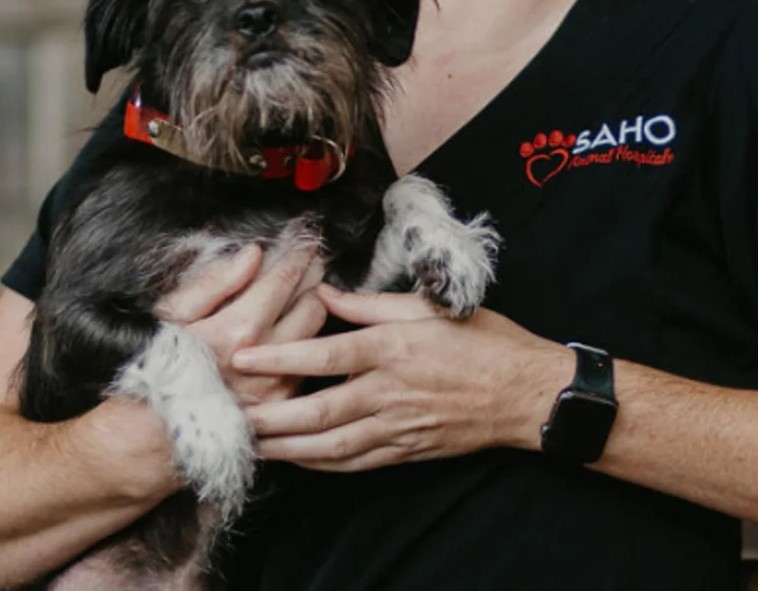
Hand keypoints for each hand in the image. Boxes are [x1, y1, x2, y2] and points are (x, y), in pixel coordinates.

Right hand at [155, 242, 328, 407]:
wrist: (155, 433)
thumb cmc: (158, 368)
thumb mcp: (174, 317)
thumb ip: (216, 282)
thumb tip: (253, 253)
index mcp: (238, 330)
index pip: (283, 281)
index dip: (298, 256)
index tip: (306, 242)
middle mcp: (265, 358)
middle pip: (311, 305)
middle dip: (314, 279)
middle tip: (311, 263)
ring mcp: (278, 385)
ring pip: (318, 334)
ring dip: (315, 308)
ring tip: (308, 292)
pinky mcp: (283, 406)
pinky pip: (308, 364)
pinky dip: (308, 341)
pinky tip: (296, 330)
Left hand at [232, 286, 568, 471]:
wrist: (526, 392)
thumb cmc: (484, 341)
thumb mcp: (429, 306)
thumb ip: (372, 304)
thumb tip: (326, 294)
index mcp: (393, 348)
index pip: (324, 356)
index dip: (279, 358)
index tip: (242, 357)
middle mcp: (390, 391)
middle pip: (317, 411)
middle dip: (269, 417)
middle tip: (231, 416)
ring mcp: (398, 426)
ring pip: (331, 445)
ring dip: (287, 448)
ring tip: (252, 443)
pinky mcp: (407, 449)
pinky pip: (356, 463)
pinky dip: (322, 464)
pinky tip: (299, 459)